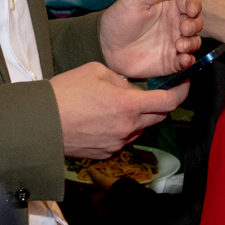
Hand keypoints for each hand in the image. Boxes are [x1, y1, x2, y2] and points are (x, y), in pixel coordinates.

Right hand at [51, 62, 187, 158]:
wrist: (40, 123)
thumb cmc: (65, 93)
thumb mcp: (96, 71)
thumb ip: (120, 79)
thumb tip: (130, 88)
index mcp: (129, 105)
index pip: (168, 102)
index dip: (181, 93)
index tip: (184, 86)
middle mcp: (128, 127)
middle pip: (157, 117)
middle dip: (158, 104)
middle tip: (146, 93)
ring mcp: (118, 143)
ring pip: (140, 129)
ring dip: (137, 117)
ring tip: (115, 106)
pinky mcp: (107, 153)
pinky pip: (124, 139)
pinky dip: (122, 129)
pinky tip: (103, 120)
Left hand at [98, 0, 203, 77]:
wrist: (105, 46)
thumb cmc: (118, 20)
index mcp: (169, 5)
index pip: (189, 3)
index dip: (194, 5)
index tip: (191, 10)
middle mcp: (175, 23)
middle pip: (196, 23)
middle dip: (194, 25)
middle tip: (183, 29)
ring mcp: (174, 42)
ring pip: (194, 41)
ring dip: (192, 43)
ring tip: (179, 46)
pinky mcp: (171, 60)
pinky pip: (186, 61)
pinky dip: (188, 61)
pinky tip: (182, 59)